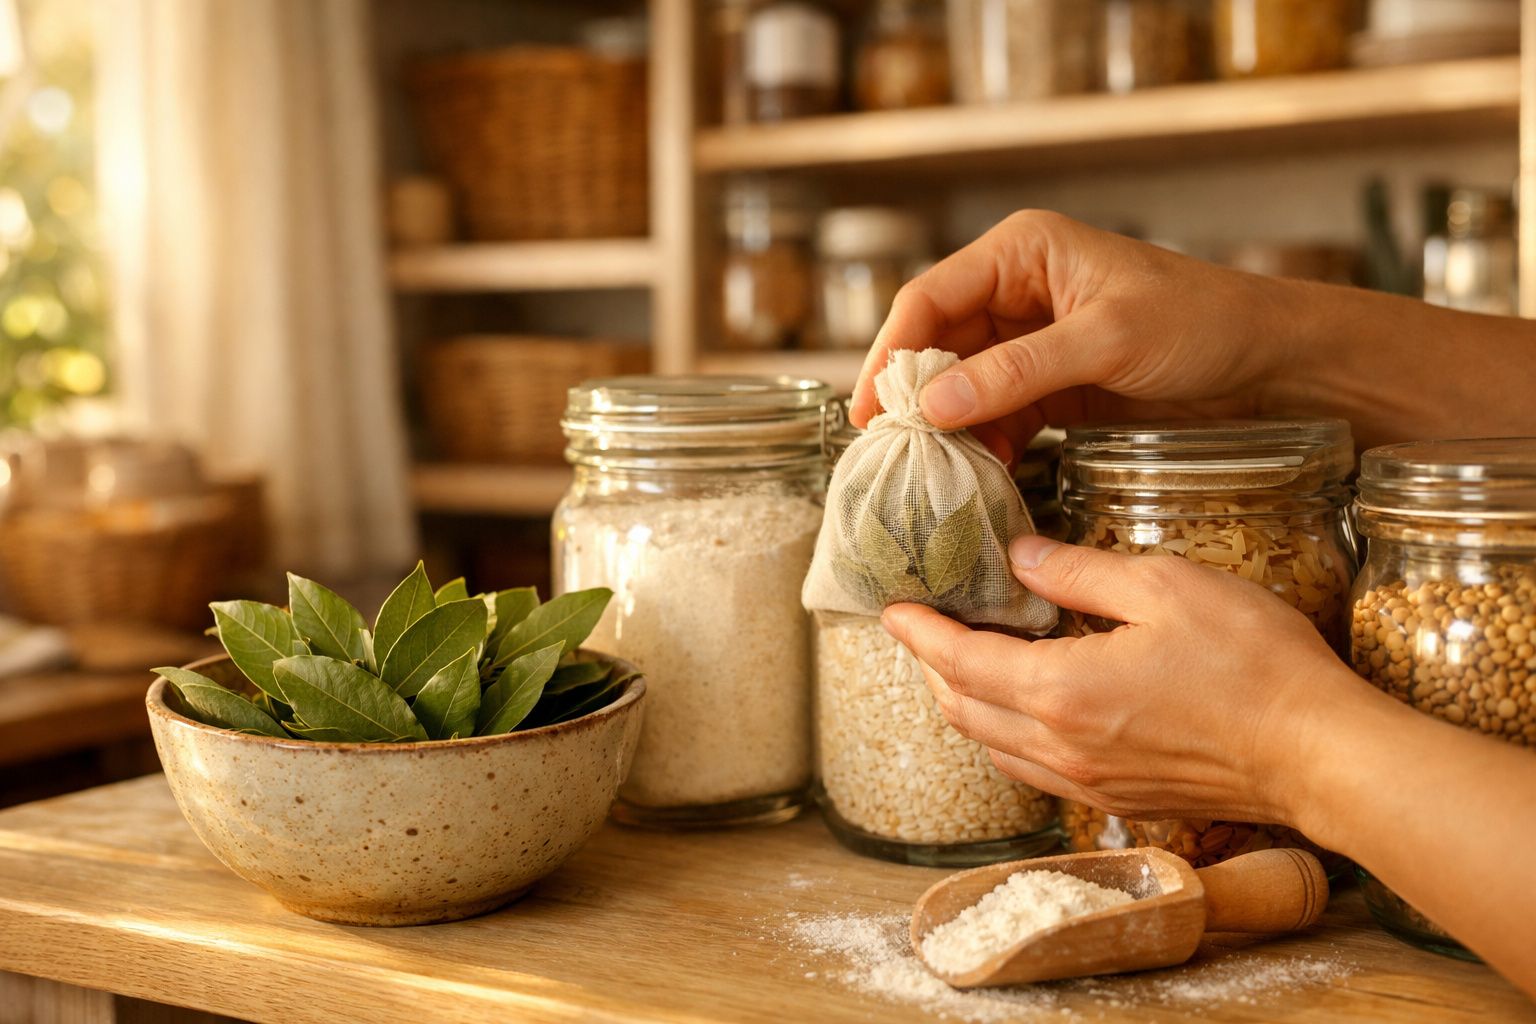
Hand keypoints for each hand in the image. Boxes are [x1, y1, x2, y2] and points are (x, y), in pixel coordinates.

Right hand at [849, 211, 1303, 461]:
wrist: (1274, 365)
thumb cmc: (1203, 324)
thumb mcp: (1108, 341)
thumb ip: (1018, 371)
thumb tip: (934, 403)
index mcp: (1022, 252)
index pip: (930, 299)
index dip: (891, 354)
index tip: (869, 412)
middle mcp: (1017, 291)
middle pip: (936, 344)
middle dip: (911, 397)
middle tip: (885, 453)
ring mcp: (1032, 341)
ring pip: (962, 386)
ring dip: (946, 429)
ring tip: (925, 476)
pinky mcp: (1052, 386)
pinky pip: (998, 415)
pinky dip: (984, 446)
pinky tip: (976, 479)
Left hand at [880, 534, 1366, 825]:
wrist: (1319, 756)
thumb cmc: (1253, 665)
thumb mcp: (1164, 587)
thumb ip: (1081, 572)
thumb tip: (1021, 558)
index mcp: (1060, 692)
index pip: (959, 661)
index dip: (919, 633)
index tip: (892, 608)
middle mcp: (1059, 747)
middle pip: (961, 710)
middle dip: (929, 667)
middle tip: (921, 627)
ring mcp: (1087, 781)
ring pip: (991, 746)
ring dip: (962, 703)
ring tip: (961, 661)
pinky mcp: (1118, 796)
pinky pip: (1032, 769)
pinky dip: (1005, 734)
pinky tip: (1022, 705)